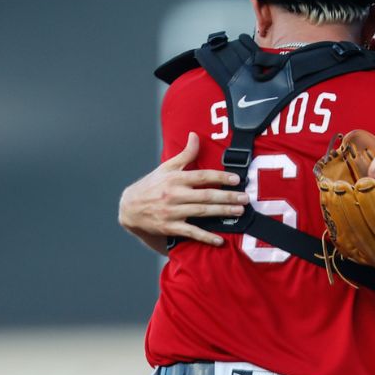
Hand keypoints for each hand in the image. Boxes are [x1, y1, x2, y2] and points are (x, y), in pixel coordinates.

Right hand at [119, 132, 248, 248]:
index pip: (202, 176)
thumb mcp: (166, 167)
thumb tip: (195, 135)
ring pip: (201, 212)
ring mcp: (172, 212)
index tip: (236, 179)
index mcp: (175, 178)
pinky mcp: (170, 227)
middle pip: (205, 195)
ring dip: (222, 212)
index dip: (220, 177)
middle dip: (227, 197)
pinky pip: (191, 232)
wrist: (129, 208)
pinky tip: (219, 240)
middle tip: (245, 198)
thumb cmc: (151, 185)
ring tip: (239, 212)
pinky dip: (205, 237)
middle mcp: (174, 195)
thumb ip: (185, 154)